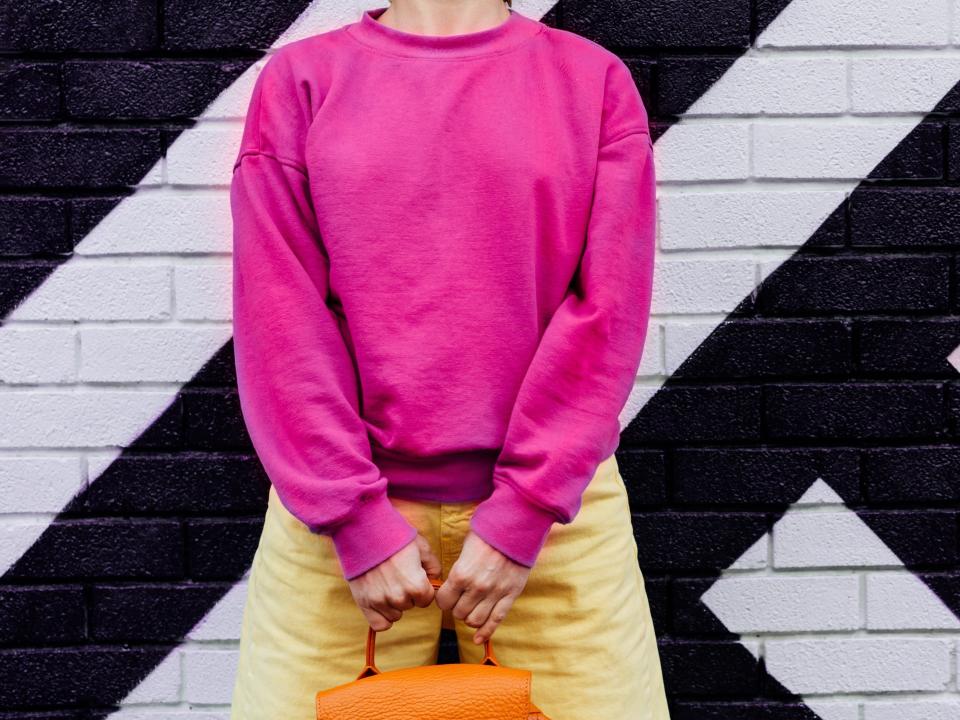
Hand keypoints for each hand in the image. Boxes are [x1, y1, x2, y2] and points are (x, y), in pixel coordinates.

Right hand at [347, 533, 441, 631]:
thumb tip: (434, 579)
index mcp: (417, 585)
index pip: (426, 600)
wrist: (364, 531)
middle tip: (398, 576)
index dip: (422, 588)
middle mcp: (399, 597)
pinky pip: (379, 624)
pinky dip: (381, 616)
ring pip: (395, 615)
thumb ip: (432, 566)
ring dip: (393, 604)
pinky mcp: (364, 603)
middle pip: (410, 606)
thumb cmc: (394, 536)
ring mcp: (380, 601)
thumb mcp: (421, 546)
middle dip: (408, 594)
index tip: (414, 577)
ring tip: (386, 583)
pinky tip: (381, 601)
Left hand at [435, 530, 530, 644]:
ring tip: (471, 609)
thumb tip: (450, 583)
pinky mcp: (511, 595)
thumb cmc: (489, 533)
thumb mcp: (466, 546)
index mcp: (461, 573)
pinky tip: (479, 639)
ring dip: (470, 618)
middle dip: (456, 608)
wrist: (517, 527)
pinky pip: (496, 620)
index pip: (443, 601)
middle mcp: (477, 587)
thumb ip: (458, 568)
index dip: (443, 599)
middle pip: (458, 613)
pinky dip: (486, 632)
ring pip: (475, 620)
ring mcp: (495, 593)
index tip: (446, 596)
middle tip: (459, 601)